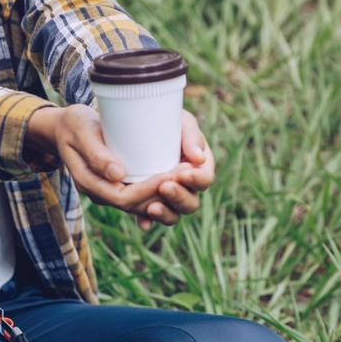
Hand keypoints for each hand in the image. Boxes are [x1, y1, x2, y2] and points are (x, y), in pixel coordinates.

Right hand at [27, 105, 206, 230]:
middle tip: (187, 172)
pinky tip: (181, 181)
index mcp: (90, 183)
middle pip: (139, 206)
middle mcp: (103, 193)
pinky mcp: (123, 184)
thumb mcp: (81, 131)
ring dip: (169, 196)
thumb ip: (97, 153)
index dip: (150, 190)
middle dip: (166, 194)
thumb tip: (118, 175)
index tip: (171, 173)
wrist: (65, 127)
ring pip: (145, 206)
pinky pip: (145, 198)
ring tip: (188, 175)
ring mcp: (113, 190)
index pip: (125, 198)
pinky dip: (163, 193)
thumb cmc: (74, 124)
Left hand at [136, 109, 214, 232]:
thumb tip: (197, 158)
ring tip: (152, 207)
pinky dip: (146, 221)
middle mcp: (186, 186)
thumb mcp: (180, 121)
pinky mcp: (148, 201)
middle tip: (164, 186)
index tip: (182, 172)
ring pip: (173, 215)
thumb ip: (191, 135)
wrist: (135, 124)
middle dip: (179, 197)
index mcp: (198, 166)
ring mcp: (167, 197)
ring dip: (165, 213)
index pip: (204, 179)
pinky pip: (148, 218)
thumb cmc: (165, 119)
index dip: (197, 180)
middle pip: (191, 203)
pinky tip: (142, 222)